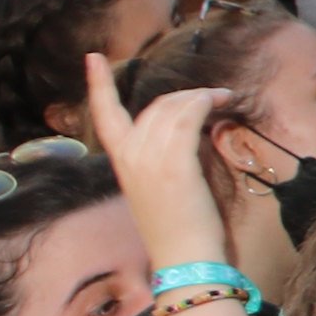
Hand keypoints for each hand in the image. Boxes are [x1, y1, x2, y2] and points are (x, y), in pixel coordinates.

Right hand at [82, 54, 236, 271]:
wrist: (185, 257)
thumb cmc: (181, 225)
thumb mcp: (162, 185)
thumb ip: (165, 154)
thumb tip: (190, 126)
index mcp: (122, 163)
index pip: (104, 116)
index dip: (98, 85)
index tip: (92, 58)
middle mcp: (130, 157)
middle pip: (154, 105)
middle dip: (184, 95)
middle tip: (213, 98)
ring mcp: (150, 160)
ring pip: (173, 106)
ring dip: (202, 95)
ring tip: (223, 98)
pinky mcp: (174, 164)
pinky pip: (189, 116)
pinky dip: (206, 101)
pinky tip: (220, 101)